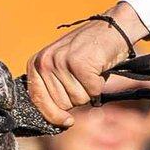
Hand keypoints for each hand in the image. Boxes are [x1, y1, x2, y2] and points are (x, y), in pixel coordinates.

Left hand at [25, 4, 147, 126]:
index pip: (38, 100)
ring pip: (77, 99)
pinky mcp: (79, 63)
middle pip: (60, 104)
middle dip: (77, 97)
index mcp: (36, 63)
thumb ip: (53, 86)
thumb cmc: (89, 52)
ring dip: (89, 90)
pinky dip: (100, 84)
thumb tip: (54, 118)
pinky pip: (92, 92)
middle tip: (84, 79)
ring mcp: (61, 62)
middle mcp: (45, 62)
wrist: (112, 27)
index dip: (52, 115)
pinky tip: (99, 68)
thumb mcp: (62, 65)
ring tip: (91, 71)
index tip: (66, 122)